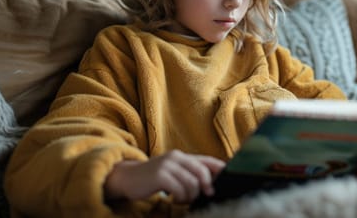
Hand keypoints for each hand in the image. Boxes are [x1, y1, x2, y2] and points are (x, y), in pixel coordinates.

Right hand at [103, 150, 224, 203]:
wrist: (128, 177)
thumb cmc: (153, 178)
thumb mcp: (173, 172)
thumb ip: (189, 174)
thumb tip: (211, 184)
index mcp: (182, 156)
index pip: (207, 160)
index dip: (220, 169)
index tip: (229, 179)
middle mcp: (176, 157)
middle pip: (202, 172)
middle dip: (206, 186)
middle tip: (205, 195)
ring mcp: (168, 165)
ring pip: (191, 183)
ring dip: (191, 195)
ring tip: (183, 199)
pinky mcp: (160, 175)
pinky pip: (179, 188)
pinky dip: (180, 197)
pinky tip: (175, 199)